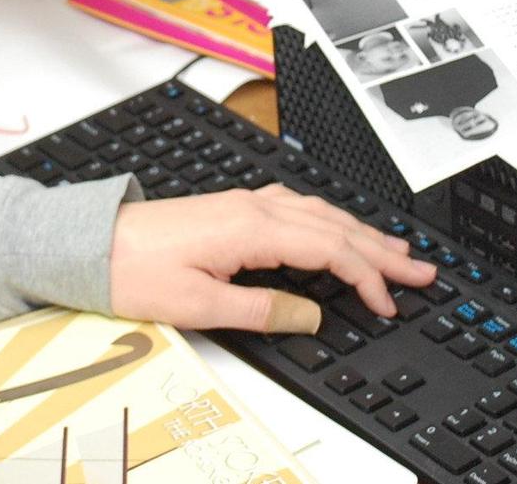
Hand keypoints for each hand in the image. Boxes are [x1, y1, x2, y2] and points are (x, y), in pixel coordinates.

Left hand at [109, 184, 435, 333]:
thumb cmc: (135, 271)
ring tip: (396, 252)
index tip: (391, 302)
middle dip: (383, 250)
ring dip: (362, 233)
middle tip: (423, 270)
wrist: (92, 244)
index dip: (367, 277)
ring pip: (320, 214)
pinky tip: (338, 230)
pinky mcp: (234, 208)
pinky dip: (330, 222)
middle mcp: (254, 207)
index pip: (330, 249)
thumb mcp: (200, 306)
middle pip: (335, 226)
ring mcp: (245, 203)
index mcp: (251, 227)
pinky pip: (298, 209)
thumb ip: (263, 310)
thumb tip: (313, 314)